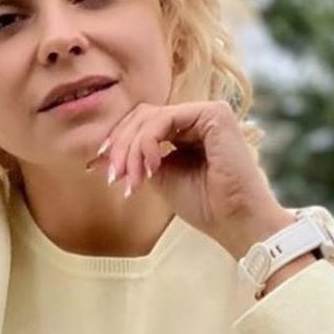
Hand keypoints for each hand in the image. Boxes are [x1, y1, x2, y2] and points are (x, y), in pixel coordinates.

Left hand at [90, 100, 294, 258]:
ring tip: (131, 177)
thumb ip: (138, 159)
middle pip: (141, 116)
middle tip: (113, 175)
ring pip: (149, 116)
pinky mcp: (214, 114)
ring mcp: (206, 112)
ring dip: (131, 148)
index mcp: (185, 131)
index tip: (98, 167)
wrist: (235, 220)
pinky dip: (149, 142)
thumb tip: (100, 155)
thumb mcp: (160, 177)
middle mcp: (196, 118)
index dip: (117, 141)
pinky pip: (165, 118)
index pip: (142, 123)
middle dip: (120, 145)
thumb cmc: (205, 205)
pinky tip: (151, 166)